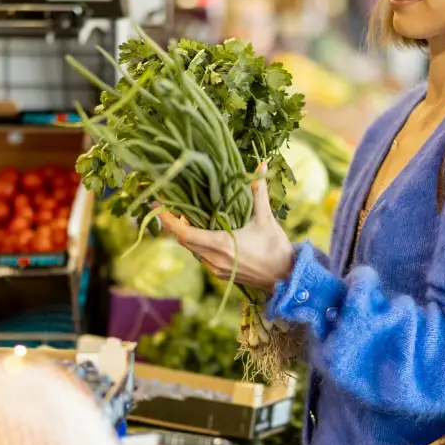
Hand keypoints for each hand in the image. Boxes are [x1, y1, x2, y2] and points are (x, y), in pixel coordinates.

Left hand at [159, 168, 294, 291]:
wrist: (286, 278)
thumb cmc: (276, 248)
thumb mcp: (266, 218)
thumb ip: (259, 192)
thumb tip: (261, 166)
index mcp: (220, 244)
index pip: (183, 232)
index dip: (168, 219)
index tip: (158, 205)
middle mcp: (213, 258)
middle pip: (183, 240)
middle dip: (175, 224)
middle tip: (171, 205)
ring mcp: (216, 268)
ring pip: (192, 249)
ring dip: (187, 234)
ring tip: (186, 216)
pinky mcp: (221, 274)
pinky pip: (201, 257)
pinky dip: (197, 244)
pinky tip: (203, 232)